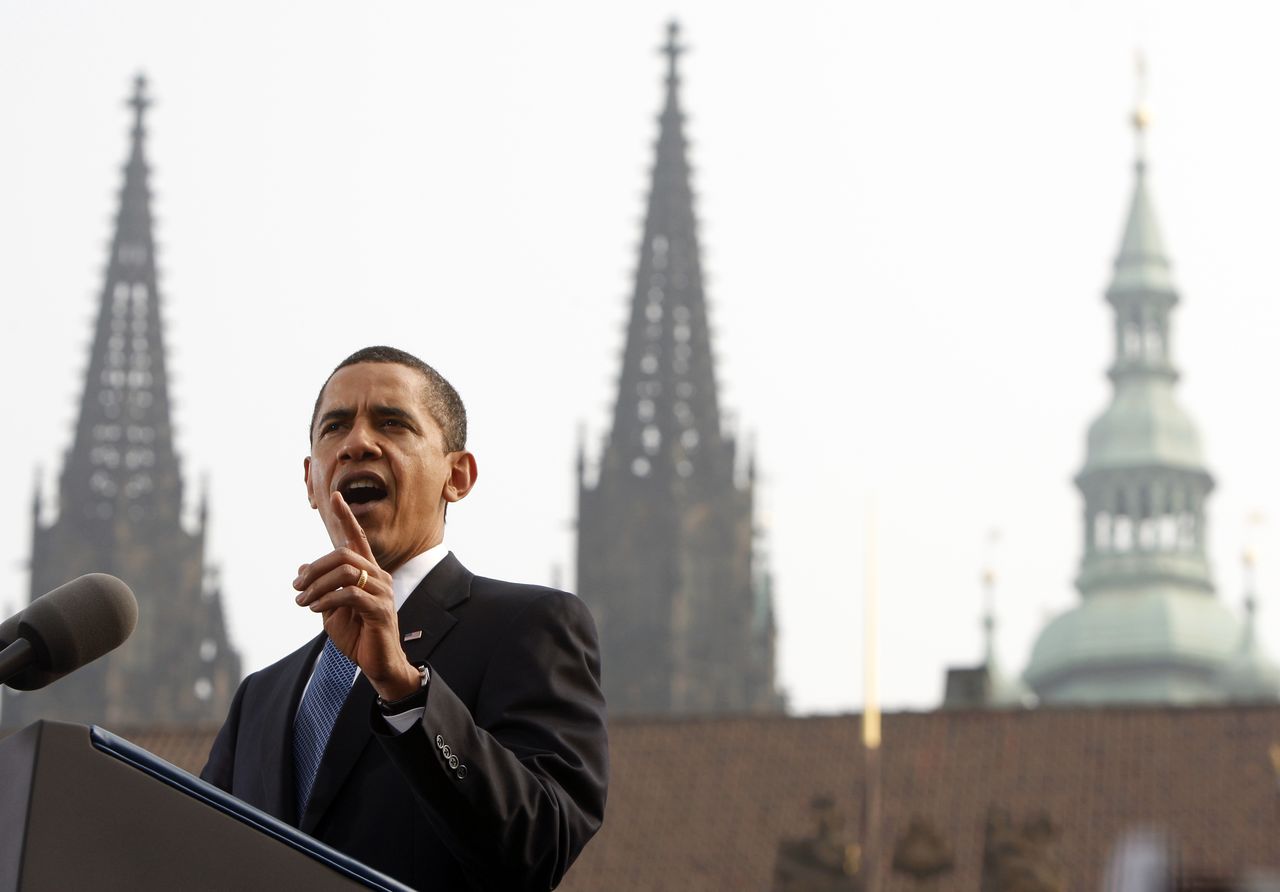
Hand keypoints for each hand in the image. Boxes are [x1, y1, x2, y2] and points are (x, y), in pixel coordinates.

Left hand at [293, 491, 420, 700]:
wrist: (378, 664)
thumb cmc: (357, 636)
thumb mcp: (331, 610)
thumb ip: (321, 588)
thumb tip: (301, 569)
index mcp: (369, 573)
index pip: (357, 540)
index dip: (347, 518)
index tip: (335, 496)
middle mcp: (379, 577)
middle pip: (344, 555)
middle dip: (315, 568)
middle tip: (296, 587)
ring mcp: (383, 592)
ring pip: (346, 572)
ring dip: (317, 585)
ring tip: (302, 601)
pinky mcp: (380, 610)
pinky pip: (350, 594)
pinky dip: (327, 599)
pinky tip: (315, 608)